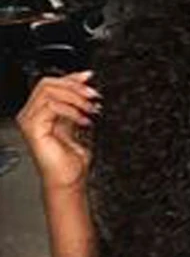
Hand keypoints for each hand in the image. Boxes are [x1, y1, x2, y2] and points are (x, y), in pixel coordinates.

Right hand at [16, 70, 101, 190]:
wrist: (69, 179)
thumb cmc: (73, 158)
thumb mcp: (78, 122)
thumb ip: (78, 104)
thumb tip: (87, 86)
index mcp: (41, 111)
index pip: (51, 84)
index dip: (71, 77)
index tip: (90, 77)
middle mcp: (32, 114)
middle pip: (48, 83)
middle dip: (75, 86)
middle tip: (94, 95)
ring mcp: (29, 120)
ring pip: (49, 92)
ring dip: (75, 97)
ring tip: (91, 109)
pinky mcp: (32, 128)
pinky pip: (50, 106)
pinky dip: (71, 110)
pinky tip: (83, 120)